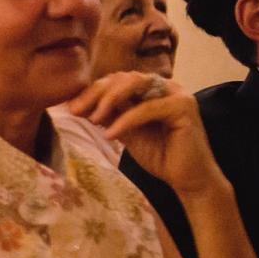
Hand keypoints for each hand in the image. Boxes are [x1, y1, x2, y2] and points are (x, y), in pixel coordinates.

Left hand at [66, 72, 226, 198]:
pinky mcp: (184, 107)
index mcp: (152, 88)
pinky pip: (147, 108)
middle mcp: (166, 85)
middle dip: (96, 93)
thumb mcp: (125, 131)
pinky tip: (110, 134)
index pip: (117, 80)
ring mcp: (177, 94)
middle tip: (75, 110)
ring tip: (92, 119)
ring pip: (134, 85)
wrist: (187, 179)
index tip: (70, 106)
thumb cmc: (159, 155)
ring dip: (108, 100)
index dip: (92, 91)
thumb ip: (108, 115)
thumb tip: (76, 104)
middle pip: (123, 78)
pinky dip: (125, 120)